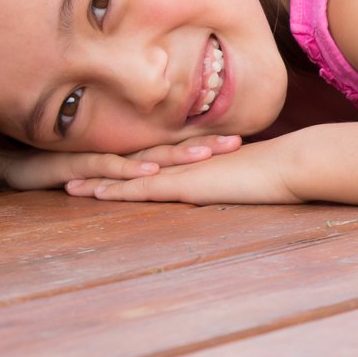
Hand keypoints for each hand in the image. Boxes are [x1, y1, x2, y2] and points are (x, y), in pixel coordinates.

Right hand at [0, 134, 243, 193]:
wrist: (0, 164)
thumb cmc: (51, 168)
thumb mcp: (98, 173)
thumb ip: (126, 173)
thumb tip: (161, 176)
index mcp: (125, 151)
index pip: (171, 145)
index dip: (201, 141)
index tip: (238, 139)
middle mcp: (115, 151)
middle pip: (167, 147)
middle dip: (202, 144)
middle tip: (239, 141)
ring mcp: (96, 157)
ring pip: (143, 155)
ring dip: (176, 154)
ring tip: (208, 152)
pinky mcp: (75, 167)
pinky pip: (107, 168)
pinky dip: (130, 171)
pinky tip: (153, 173)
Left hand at [64, 134, 298, 203]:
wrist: (289, 165)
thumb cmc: (280, 173)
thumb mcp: (252, 178)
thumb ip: (237, 180)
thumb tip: (237, 187)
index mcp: (197, 163)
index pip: (154, 163)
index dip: (127, 165)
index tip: (105, 168)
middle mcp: (184, 164)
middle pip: (133, 166)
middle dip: (102, 169)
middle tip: (70, 171)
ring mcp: (182, 172)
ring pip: (129, 176)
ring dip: (98, 180)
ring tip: (67, 184)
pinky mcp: (185, 184)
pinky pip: (143, 188)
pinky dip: (117, 191)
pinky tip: (94, 193)